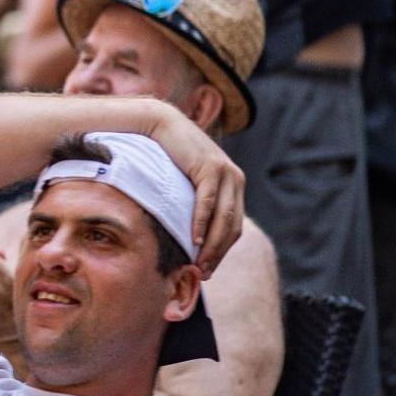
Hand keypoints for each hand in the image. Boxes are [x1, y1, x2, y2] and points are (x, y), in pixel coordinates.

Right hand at [144, 104, 244, 276]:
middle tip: (203, 272)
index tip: (207, 269)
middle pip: (232, 226)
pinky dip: (201, 223)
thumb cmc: (169, 154)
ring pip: (223, 218)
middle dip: (218, 253)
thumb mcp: (188, 180)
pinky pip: (207, 202)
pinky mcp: (210, 167)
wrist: (160, 124)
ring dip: (211, 244)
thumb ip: (196, 201)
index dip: (222, 251)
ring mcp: (225, 172)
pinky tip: (193, 238)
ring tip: (199, 262)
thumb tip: (191, 232)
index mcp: (233, 184)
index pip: (233, 226)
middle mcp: (235, 178)